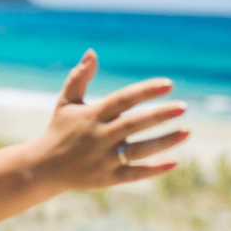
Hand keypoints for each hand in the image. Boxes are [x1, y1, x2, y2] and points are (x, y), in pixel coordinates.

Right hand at [37, 49, 187, 191]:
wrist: (42, 168)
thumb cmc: (59, 130)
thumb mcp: (65, 102)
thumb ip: (79, 77)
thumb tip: (92, 51)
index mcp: (91, 116)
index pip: (122, 100)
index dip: (145, 91)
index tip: (168, 84)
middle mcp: (98, 136)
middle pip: (133, 124)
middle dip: (159, 115)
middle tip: (184, 107)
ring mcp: (103, 159)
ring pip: (138, 150)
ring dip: (164, 141)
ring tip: (187, 131)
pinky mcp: (106, 178)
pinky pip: (133, 174)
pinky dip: (153, 170)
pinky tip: (174, 162)